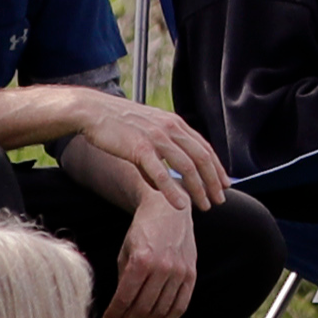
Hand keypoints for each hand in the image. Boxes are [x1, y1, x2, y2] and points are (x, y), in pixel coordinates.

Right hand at [58, 94, 227, 210]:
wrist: (93, 111)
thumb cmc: (118, 124)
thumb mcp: (147, 132)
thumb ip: (160, 154)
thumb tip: (163, 185)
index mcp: (174, 123)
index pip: (203, 147)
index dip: (216, 167)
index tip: (224, 184)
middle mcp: (170, 128)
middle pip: (201, 158)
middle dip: (213, 181)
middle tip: (220, 200)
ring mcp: (156, 138)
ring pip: (187, 166)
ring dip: (199, 188)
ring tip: (205, 205)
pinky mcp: (140, 148)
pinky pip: (161, 173)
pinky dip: (173, 190)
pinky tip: (181, 204)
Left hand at [97, 190, 199, 317]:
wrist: (170, 210)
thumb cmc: (143, 230)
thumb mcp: (125, 252)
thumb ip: (123, 280)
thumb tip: (118, 310)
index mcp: (141, 260)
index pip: (124, 299)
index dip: (113, 316)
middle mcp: (162, 267)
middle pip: (142, 308)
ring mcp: (179, 271)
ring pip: (160, 310)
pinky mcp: (191, 274)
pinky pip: (181, 305)